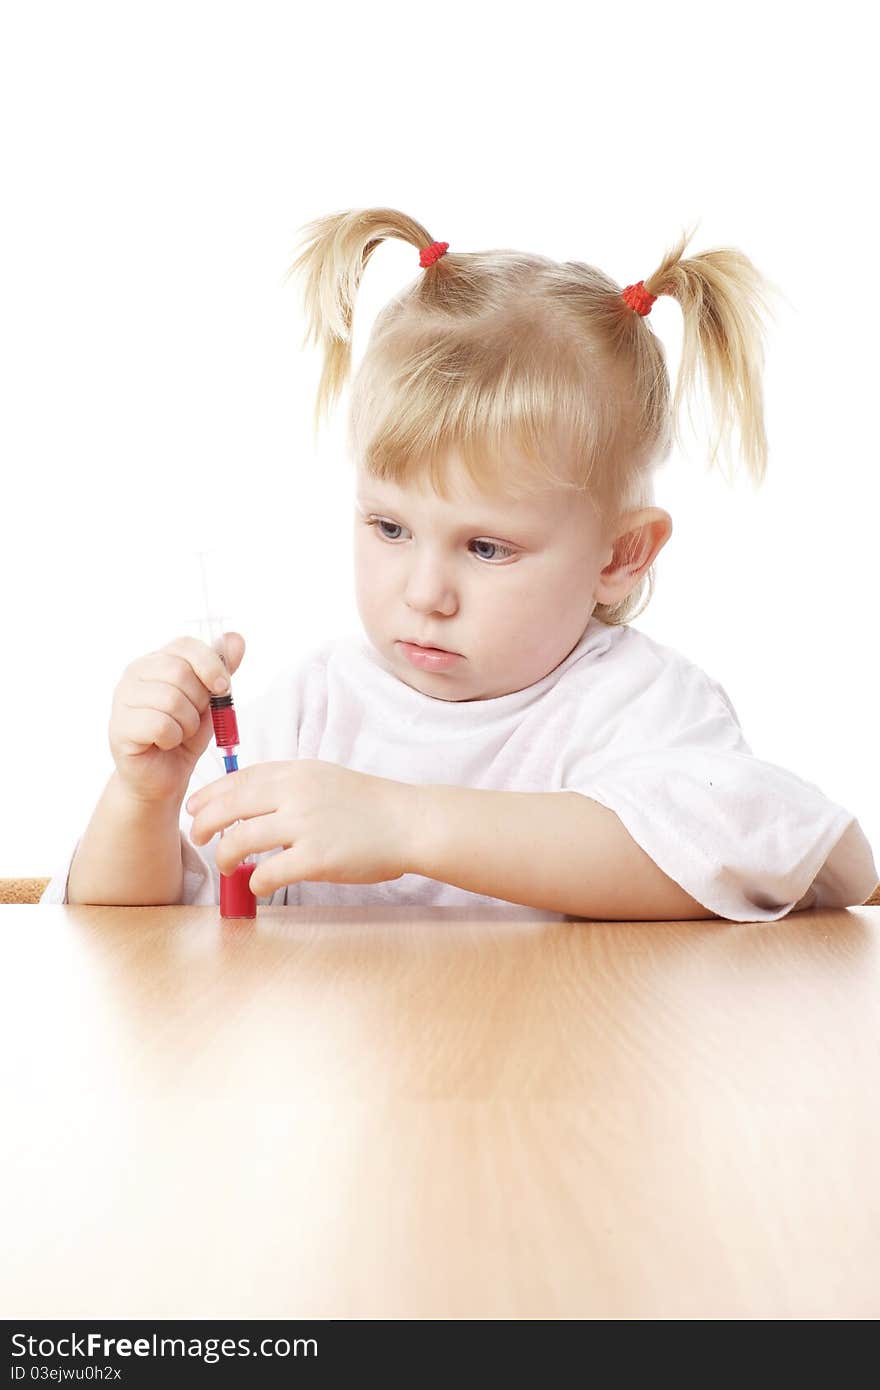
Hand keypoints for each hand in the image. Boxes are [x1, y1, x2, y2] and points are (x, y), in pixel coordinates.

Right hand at [109, 632, 245, 804]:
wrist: (163, 776)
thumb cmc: (184, 734)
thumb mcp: (210, 700)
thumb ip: (221, 670)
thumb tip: (236, 638)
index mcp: (158, 660)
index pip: (185, 645)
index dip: (210, 665)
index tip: (222, 688)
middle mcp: (135, 673)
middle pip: (180, 672)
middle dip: (199, 702)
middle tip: (192, 719)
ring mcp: (123, 699)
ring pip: (171, 700)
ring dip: (187, 724)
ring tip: (179, 733)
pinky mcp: (119, 727)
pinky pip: (161, 726)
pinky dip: (173, 739)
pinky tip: (165, 743)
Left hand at [185, 760, 421, 895]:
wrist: (408, 822)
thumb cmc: (368, 803)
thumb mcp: (324, 777)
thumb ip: (286, 785)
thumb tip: (247, 800)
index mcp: (295, 773)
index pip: (238, 779)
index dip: (210, 795)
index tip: (195, 808)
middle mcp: (295, 794)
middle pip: (229, 808)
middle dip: (205, 825)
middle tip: (200, 838)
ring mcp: (304, 826)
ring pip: (240, 841)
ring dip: (225, 856)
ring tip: (227, 865)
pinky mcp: (316, 859)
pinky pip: (268, 873)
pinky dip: (255, 882)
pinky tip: (257, 885)